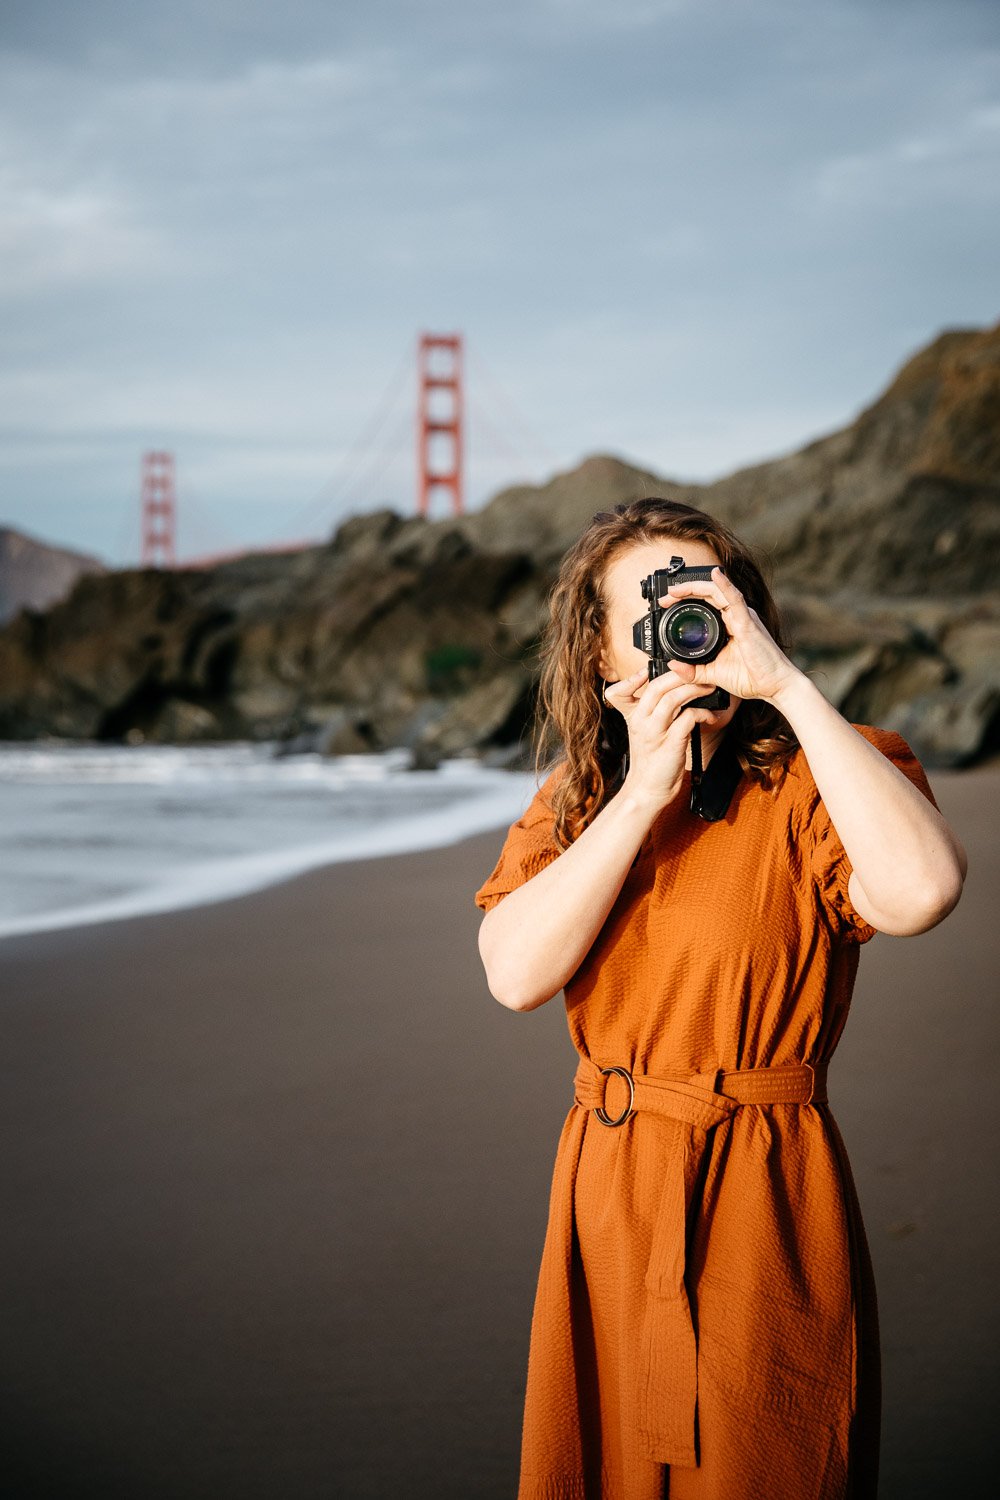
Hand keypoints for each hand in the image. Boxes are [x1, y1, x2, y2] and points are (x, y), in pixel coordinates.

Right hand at [604, 665, 719, 809]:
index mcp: (633, 717)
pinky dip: (702, 713)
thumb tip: (677, 690)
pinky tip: (709, 716)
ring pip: (672, 699)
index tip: (651, 671)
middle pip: (656, 687)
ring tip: (709, 688)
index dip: (633, 678)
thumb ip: (654, 711)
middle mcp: (640, 722)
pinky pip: (687, 719)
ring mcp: (654, 733)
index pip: (621, 691)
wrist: (648, 789)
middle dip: (679, 675)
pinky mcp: (670, 744)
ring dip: (694, 690)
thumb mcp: (645, 731)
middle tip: (698, 672)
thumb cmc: (651, 759)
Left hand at [658, 567, 800, 702]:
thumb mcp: (713, 675)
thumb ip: (693, 671)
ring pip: (718, 591)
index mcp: (730, 625)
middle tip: (666, 597)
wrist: (775, 687)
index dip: (686, 600)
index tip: (667, 605)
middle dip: (685, 592)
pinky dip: (725, 585)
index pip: (705, 604)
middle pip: (708, 594)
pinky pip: (735, 599)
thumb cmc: (752, 678)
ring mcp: (743, 617)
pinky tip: (715, 575)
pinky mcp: (748, 623)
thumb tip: (673, 665)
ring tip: (676, 589)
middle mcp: (737, 616)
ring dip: (695, 587)